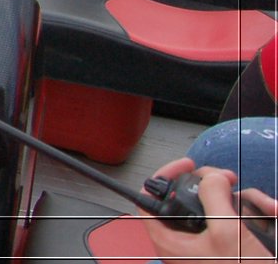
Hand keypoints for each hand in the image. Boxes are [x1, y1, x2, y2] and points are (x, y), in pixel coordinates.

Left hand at [140, 158, 276, 263]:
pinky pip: (237, 224)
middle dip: (217, 187)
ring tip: (265, 209)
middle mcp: (186, 243)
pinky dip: (255, 217)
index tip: (188, 165)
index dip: (164, 176)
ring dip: (245, 203)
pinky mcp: (229, 250)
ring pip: (219, 209)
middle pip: (190, 199)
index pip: (149, 199)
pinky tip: (271, 217)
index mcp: (170, 241)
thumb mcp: (227, 232)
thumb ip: (213, 197)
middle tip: (229, 180)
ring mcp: (209, 246)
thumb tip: (210, 177)